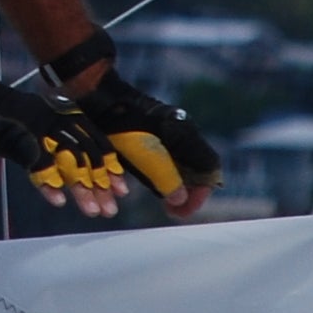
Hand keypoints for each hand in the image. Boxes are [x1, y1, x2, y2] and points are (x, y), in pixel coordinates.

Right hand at [0, 69, 126, 214]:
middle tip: (109, 210)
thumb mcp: (35, 127)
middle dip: (99, 184)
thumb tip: (75, 174)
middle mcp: (54, 120)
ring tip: (91, 211)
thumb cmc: (3, 116)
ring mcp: (36, 128)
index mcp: (62, 115)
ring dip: (80, 188)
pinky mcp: (16, 137)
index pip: (95, 141)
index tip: (121, 191)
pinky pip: (36, 163)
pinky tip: (56, 201)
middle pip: (85, 155)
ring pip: (66, 161)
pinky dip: (47, 183)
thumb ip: (55, 144)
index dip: (109, 167)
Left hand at [76, 65, 220, 215]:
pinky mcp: (158, 131)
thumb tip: (181, 199)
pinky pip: (171, 156)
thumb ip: (168, 182)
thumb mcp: (149, 160)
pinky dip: (167, 173)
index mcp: (188, 136)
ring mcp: (171, 129)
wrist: (103, 101)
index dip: (199, 194)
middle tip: (172, 209)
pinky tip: (153, 182)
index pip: (209, 170)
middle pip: (198, 168)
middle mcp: (185, 131)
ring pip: (185, 164)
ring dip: (177, 184)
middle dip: (188, 192)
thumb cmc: (125, 130)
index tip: (181, 211)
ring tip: (163, 200)